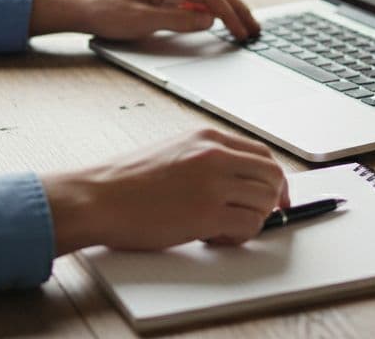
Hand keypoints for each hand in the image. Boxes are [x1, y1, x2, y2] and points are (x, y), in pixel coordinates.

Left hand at [29, 0, 261, 40]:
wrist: (74, 3)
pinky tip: (216, 20)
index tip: (244, 33)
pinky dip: (210, 7)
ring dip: (227, 7)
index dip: (232, 15)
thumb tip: (209, 20)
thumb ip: (178, 21)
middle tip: (255, 30)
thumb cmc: (102, 11)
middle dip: (238, 9)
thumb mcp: (141, 21)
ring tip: (243, 26)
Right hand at [41, 128, 290, 253]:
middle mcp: (214, 155)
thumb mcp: (173, 151)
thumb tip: (237, 178)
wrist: (99, 197)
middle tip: (254, 216)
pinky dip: (240, 237)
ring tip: (224, 228)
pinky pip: (249, 226)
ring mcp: (212, 183)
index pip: (262, 153)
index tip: (275, 195)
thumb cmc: (127, 181)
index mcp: (206, 137)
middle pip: (271, 176)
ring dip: (253, 220)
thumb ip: (207, 158)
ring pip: (265, 202)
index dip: (273, 179)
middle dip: (270, 201)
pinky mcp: (207, 213)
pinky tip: (216, 238)